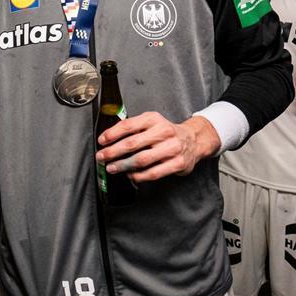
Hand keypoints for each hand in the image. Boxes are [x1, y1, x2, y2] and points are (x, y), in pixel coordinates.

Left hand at [96, 113, 220, 181]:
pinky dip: (138, 176)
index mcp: (154, 119)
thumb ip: (134, 127)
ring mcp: (172, 148)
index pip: (128, 125)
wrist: (194, 140)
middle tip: (102, 157)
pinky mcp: (178, 163)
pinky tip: (130, 175)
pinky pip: (153, 172)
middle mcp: (163, 132)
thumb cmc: (166, 133)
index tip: (101, 141)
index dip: (112, 134)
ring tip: (112, 168)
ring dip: (123, 165)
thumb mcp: (152, 123)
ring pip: (141, 159)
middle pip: (132, 143)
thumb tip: (109, 139)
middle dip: (113, 152)